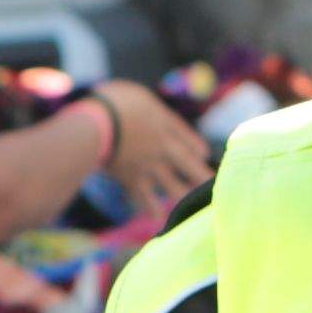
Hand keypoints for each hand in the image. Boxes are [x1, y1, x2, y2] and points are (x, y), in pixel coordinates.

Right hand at [89, 80, 210, 209]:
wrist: (100, 125)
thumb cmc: (113, 102)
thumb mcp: (135, 95)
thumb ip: (143, 106)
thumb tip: (142, 110)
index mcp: (162, 122)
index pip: (183, 135)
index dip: (194, 145)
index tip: (203, 154)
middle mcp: (162, 146)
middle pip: (187, 163)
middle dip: (200, 174)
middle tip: (211, 184)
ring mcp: (149, 165)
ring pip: (172, 185)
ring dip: (181, 194)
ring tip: (188, 204)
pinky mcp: (132, 179)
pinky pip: (144, 197)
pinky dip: (150, 207)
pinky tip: (156, 216)